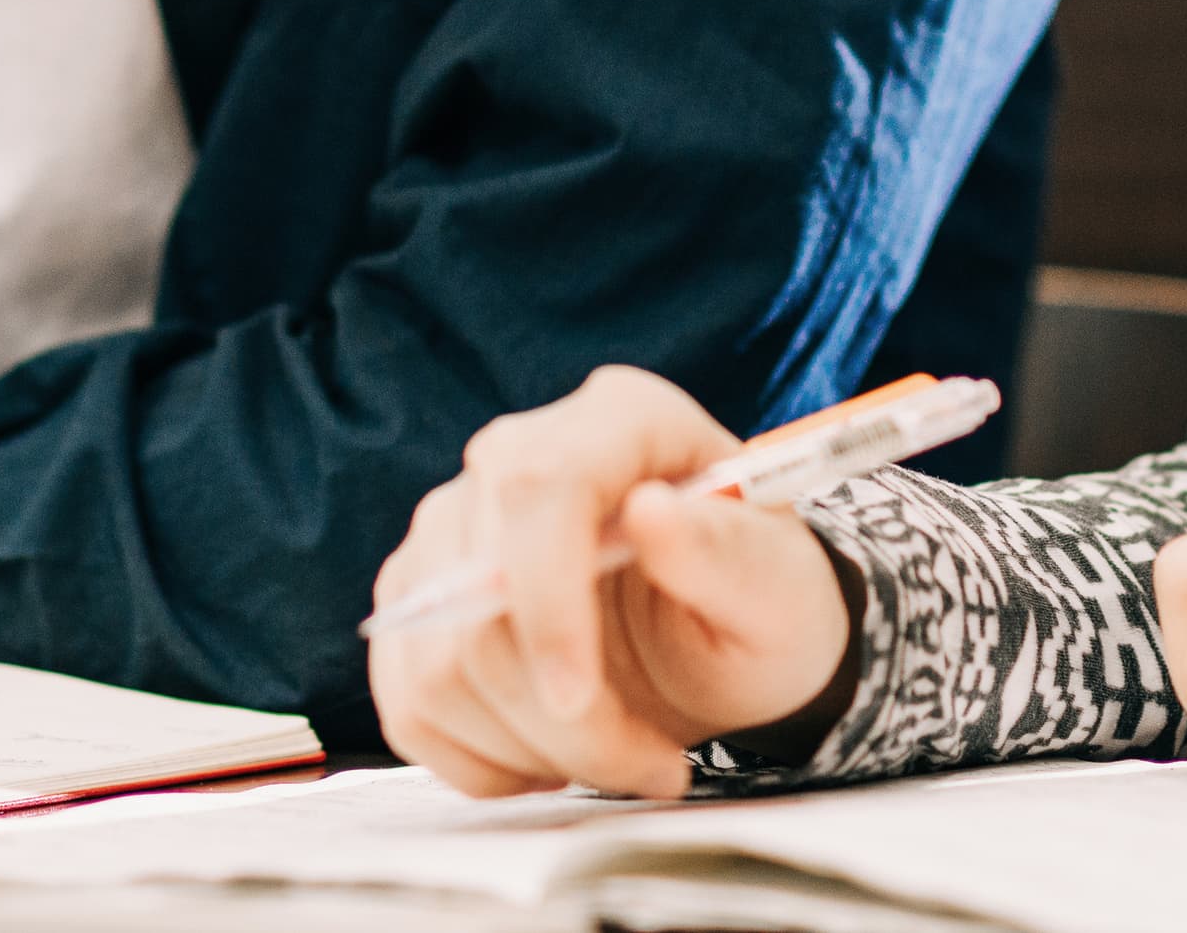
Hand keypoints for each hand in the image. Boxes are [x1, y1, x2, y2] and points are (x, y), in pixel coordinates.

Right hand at [370, 367, 853, 801]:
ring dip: (529, 749)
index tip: (579, 700)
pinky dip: (478, 761)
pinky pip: (407, 703)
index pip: (539, 488)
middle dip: (561, 717)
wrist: (723, 639)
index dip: (545, 603)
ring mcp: (452, 526)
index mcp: (620, 420)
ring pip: (435, 665)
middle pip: (476, 597)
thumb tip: (652, 513)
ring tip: (619, 758)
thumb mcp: (779, 590)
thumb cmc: (760, 602)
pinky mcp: (418, 601)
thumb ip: (728, 554)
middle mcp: (518, 454)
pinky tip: (552, 758)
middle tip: (654, 766)